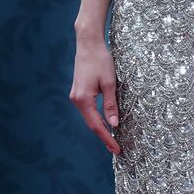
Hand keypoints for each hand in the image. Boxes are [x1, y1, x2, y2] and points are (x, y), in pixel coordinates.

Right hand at [70, 35, 121, 155]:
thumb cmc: (100, 60)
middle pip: (91, 124)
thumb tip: (114, 125)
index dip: (107, 138)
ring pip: (89, 118)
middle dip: (104, 137)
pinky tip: (105, 123)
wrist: (88, 44)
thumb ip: (111, 105)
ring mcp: (76, 96)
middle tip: (116, 149)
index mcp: (83, 100)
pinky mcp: (79, 92)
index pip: (96, 125)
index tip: (117, 149)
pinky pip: (88, 111)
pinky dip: (97, 119)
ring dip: (100, 129)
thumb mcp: (109, 83)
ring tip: (112, 140)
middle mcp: (76, 100)